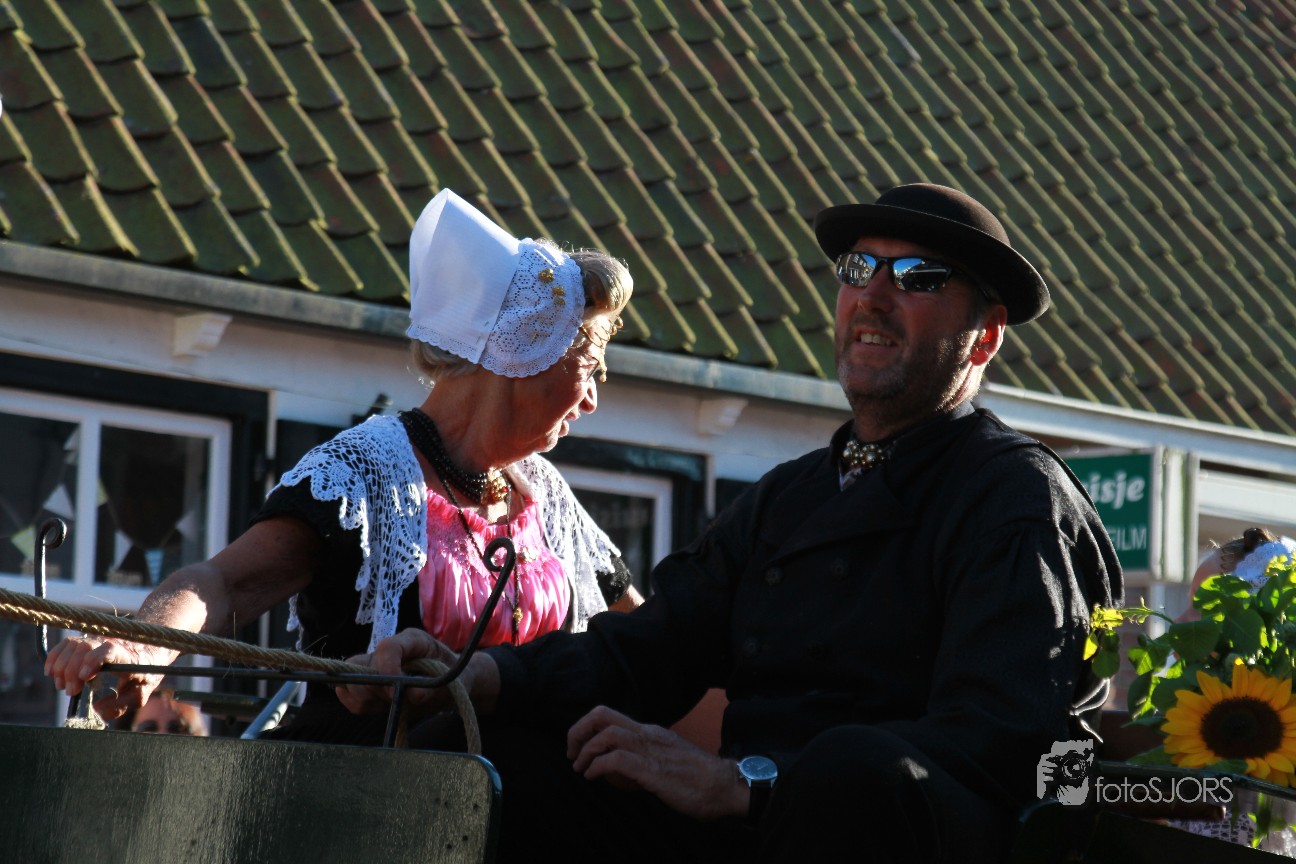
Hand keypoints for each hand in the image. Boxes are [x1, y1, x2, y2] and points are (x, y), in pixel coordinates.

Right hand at [43, 635, 166, 720]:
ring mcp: (99, 640)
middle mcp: (112, 643)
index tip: (84, 677)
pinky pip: (67, 643)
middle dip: (73, 671)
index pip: (110, 650)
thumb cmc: (144, 677)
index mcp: (128, 657)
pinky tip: (51, 672)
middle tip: (71, 691)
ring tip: (62, 686)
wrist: (149, 654)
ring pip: (74, 644)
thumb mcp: (139, 695)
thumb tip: (97, 708)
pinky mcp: (88, 640)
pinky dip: (55, 657)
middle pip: (86, 648)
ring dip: (62, 666)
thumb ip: (120, 705)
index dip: (93, 660)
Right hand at [335, 629, 495, 716]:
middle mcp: (389, 651)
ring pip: (348, 682)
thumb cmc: (455, 676)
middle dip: (369, 688)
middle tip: (393, 701)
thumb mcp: (454, 681)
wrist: (453, 684)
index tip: (395, 692)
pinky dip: (361, 706)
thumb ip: (434, 687)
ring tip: (391, 705)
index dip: (386, 668)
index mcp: (412, 640)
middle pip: (357, 664)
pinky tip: (381, 708)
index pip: (387, 648)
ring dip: (365, 699)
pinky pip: (350, 697)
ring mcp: (375, 666)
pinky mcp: (368, 684)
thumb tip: (414, 695)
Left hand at [567, 706, 746, 820]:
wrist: (726, 787)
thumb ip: (644, 762)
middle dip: (579, 730)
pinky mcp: (654, 770)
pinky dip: (598, 766)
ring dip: (586, 751)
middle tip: (571, 753)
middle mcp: (649, 734)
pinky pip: (617, 759)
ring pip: (607, 734)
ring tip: (580, 768)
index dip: (587, 728)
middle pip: (603, 715)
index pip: (611, 716)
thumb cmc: (699, 780)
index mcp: (651, 732)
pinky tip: (594, 777)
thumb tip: (618, 773)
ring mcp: (652, 750)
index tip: (578, 748)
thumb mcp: (667, 762)